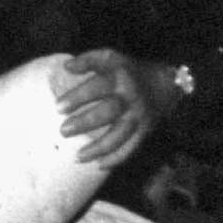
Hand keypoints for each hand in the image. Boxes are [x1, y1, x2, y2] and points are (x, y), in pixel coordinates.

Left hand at [56, 49, 167, 168]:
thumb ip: (89, 60)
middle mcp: (130, 98)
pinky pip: (131, 148)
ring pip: (119, 135)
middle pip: (108, 112)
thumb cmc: (128, 72)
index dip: (78, 96)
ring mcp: (138, 117)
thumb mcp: (111, 58)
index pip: (97, 86)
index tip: (57, 107)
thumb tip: (66, 66)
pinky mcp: (144, 131)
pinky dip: (116, 158)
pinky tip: (99, 165)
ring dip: (98, 148)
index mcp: (119, 78)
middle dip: (85, 123)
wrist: (165, 85)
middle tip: (63, 131)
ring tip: (77, 157)